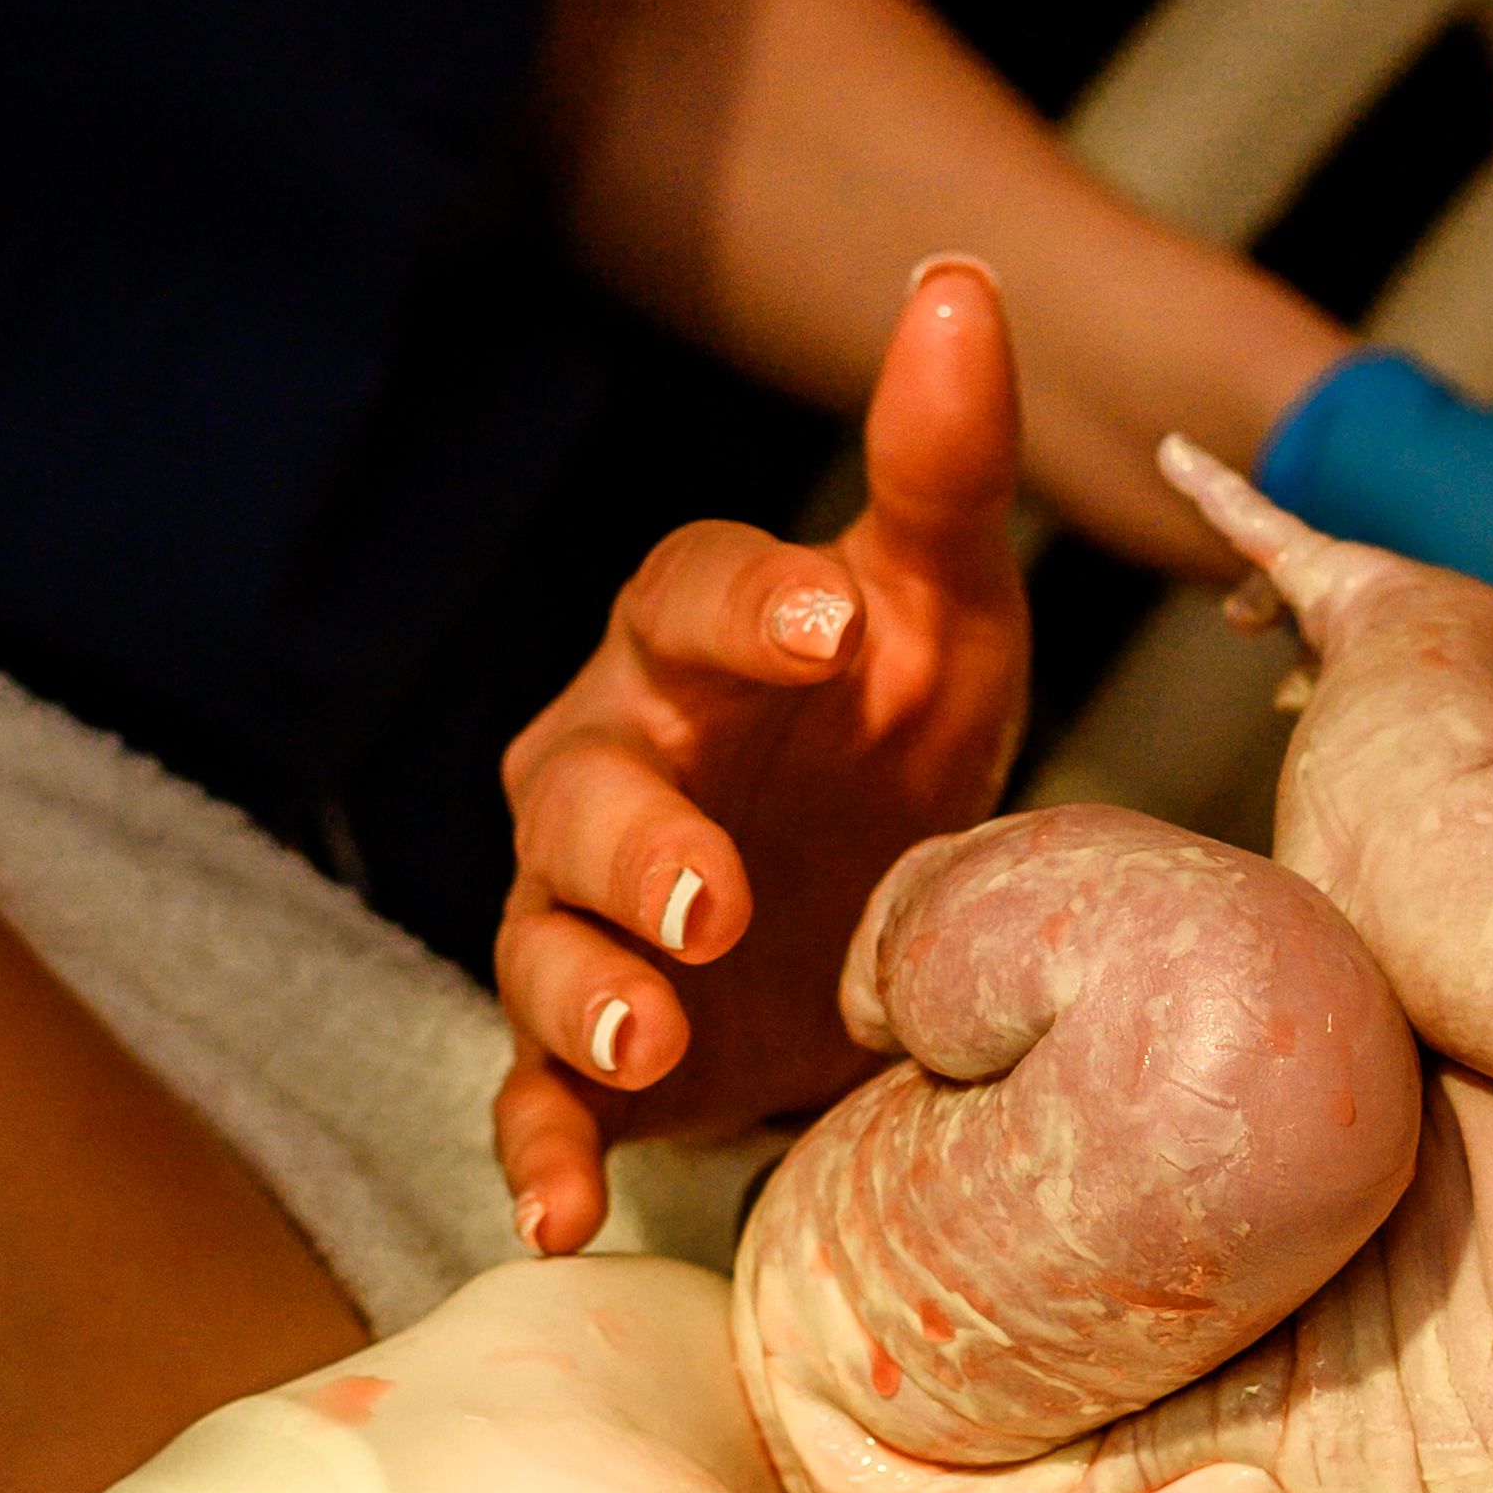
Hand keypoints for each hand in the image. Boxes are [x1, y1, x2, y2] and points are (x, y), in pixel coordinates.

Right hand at [494, 254, 1035, 1244]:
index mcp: (693, 648)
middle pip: (586, 785)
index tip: (827, 624)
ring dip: (584, 989)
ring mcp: (585, 914)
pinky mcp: (587, 1052)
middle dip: (642, 841)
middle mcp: (609, 769)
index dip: (750, 604)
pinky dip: (537, 1150)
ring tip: (651, 1035)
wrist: (880, 913)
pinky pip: (531, 1095)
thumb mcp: (941, 610)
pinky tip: (562, 1211)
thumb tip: (960, 282)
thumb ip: (942, 464)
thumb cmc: (889, 732)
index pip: (689, 595)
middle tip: (720, 895)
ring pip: (543, 938)